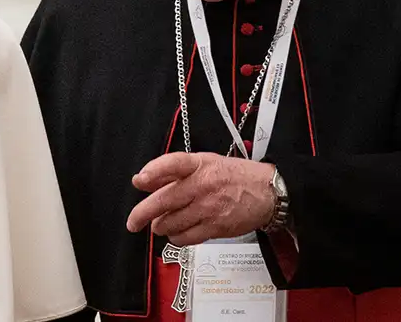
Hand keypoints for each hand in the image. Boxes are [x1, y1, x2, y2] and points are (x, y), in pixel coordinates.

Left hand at [126, 152, 275, 245]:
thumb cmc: (234, 177)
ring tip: (162, 223)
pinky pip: (185, 238)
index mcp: (199, 165)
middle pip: (164, 200)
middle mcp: (203, 185)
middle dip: (142, 214)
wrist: (267, 193)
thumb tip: (142, 181)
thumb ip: (172, 172)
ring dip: (161, 226)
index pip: (173, 163)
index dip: (154, 171)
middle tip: (133, 222)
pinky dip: (176, 238)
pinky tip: (177, 233)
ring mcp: (209, 208)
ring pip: (171, 223)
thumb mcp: (204, 163)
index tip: (140, 180)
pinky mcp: (216, 227)